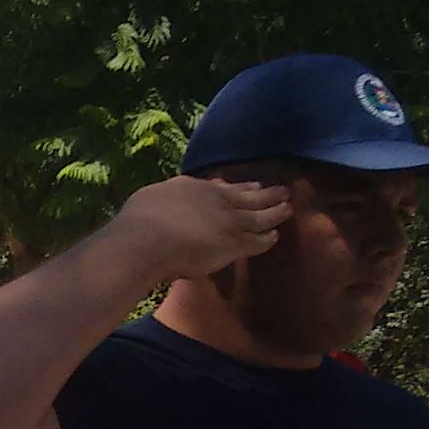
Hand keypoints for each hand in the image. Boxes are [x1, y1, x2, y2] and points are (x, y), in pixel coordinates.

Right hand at [106, 175, 296, 286]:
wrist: (147, 240)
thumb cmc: (140, 220)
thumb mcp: (155, 196)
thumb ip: (168, 197)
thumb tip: (168, 199)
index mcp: (196, 188)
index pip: (225, 187)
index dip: (241, 186)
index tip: (254, 184)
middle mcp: (217, 200)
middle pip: (249, 196)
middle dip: (268, 193)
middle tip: (283, 191)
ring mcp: (229, 221)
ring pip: (260, 216)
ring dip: (276, 212)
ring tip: (288, 209)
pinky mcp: (234, 244)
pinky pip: (257, 241)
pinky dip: (267, 238)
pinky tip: (274, 237)